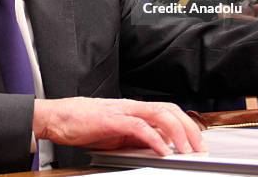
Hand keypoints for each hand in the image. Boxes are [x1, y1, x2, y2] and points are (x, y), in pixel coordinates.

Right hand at [33, 97, 205, 155]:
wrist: (57, 117)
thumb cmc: (82, 124)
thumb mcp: (115, 134)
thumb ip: (135, 138)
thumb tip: (156, 147)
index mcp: (133, 109)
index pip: (167, 110)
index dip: (186, 124)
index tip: (198, 141)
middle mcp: (131, 106)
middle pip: (169, 110)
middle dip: (189, 128)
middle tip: (200, 147)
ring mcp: (122, 111)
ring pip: (159, 114)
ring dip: (177, 133)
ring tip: (187, 151)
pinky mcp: (112, 120)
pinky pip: (139, 127)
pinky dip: (154, 139)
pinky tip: (163, 152)